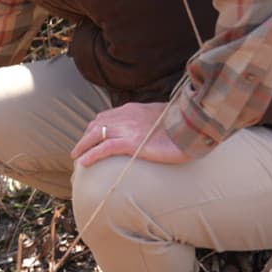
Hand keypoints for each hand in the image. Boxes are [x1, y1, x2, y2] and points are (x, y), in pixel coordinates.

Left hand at [71, 102, 191, 166]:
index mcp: (133, 109)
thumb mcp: (164, 117)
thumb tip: (150, 127)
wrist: (195, 127)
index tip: (91, 137)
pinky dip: (92, 154)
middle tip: (78, 150)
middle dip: (85, 137)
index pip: (106, 116)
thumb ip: (151, 120)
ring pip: (96, 135)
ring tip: (76, 157)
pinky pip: (105, 148)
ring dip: (83, 146)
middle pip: (96, 124)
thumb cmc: (183, 124)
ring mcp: (128, 128)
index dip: (95, 128)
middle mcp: (126, 115)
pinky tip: (84, 162)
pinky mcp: (132, 142)